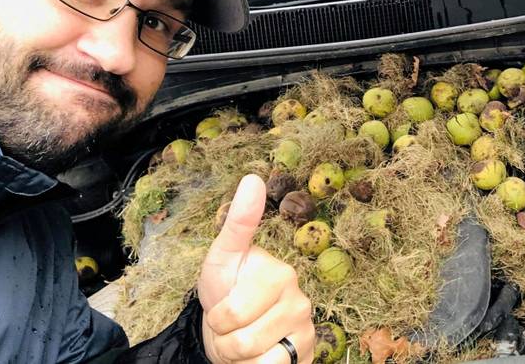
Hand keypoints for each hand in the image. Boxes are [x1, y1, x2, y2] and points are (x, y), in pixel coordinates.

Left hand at [198, 174, 314, 362]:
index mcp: (280, 273)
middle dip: (226, 340)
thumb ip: (238, 221)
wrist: (232, 330)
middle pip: (244, 338)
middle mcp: (299, 299)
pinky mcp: (307, 353)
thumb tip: (252, 178)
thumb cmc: (226, 291)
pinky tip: (260, 354)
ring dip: (239, 357)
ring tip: (243, 341)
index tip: (223, 306)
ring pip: (259, 358)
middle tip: (231, 327)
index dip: (218, 317)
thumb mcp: (222, 258)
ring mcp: (306, 329)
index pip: (232, 313)